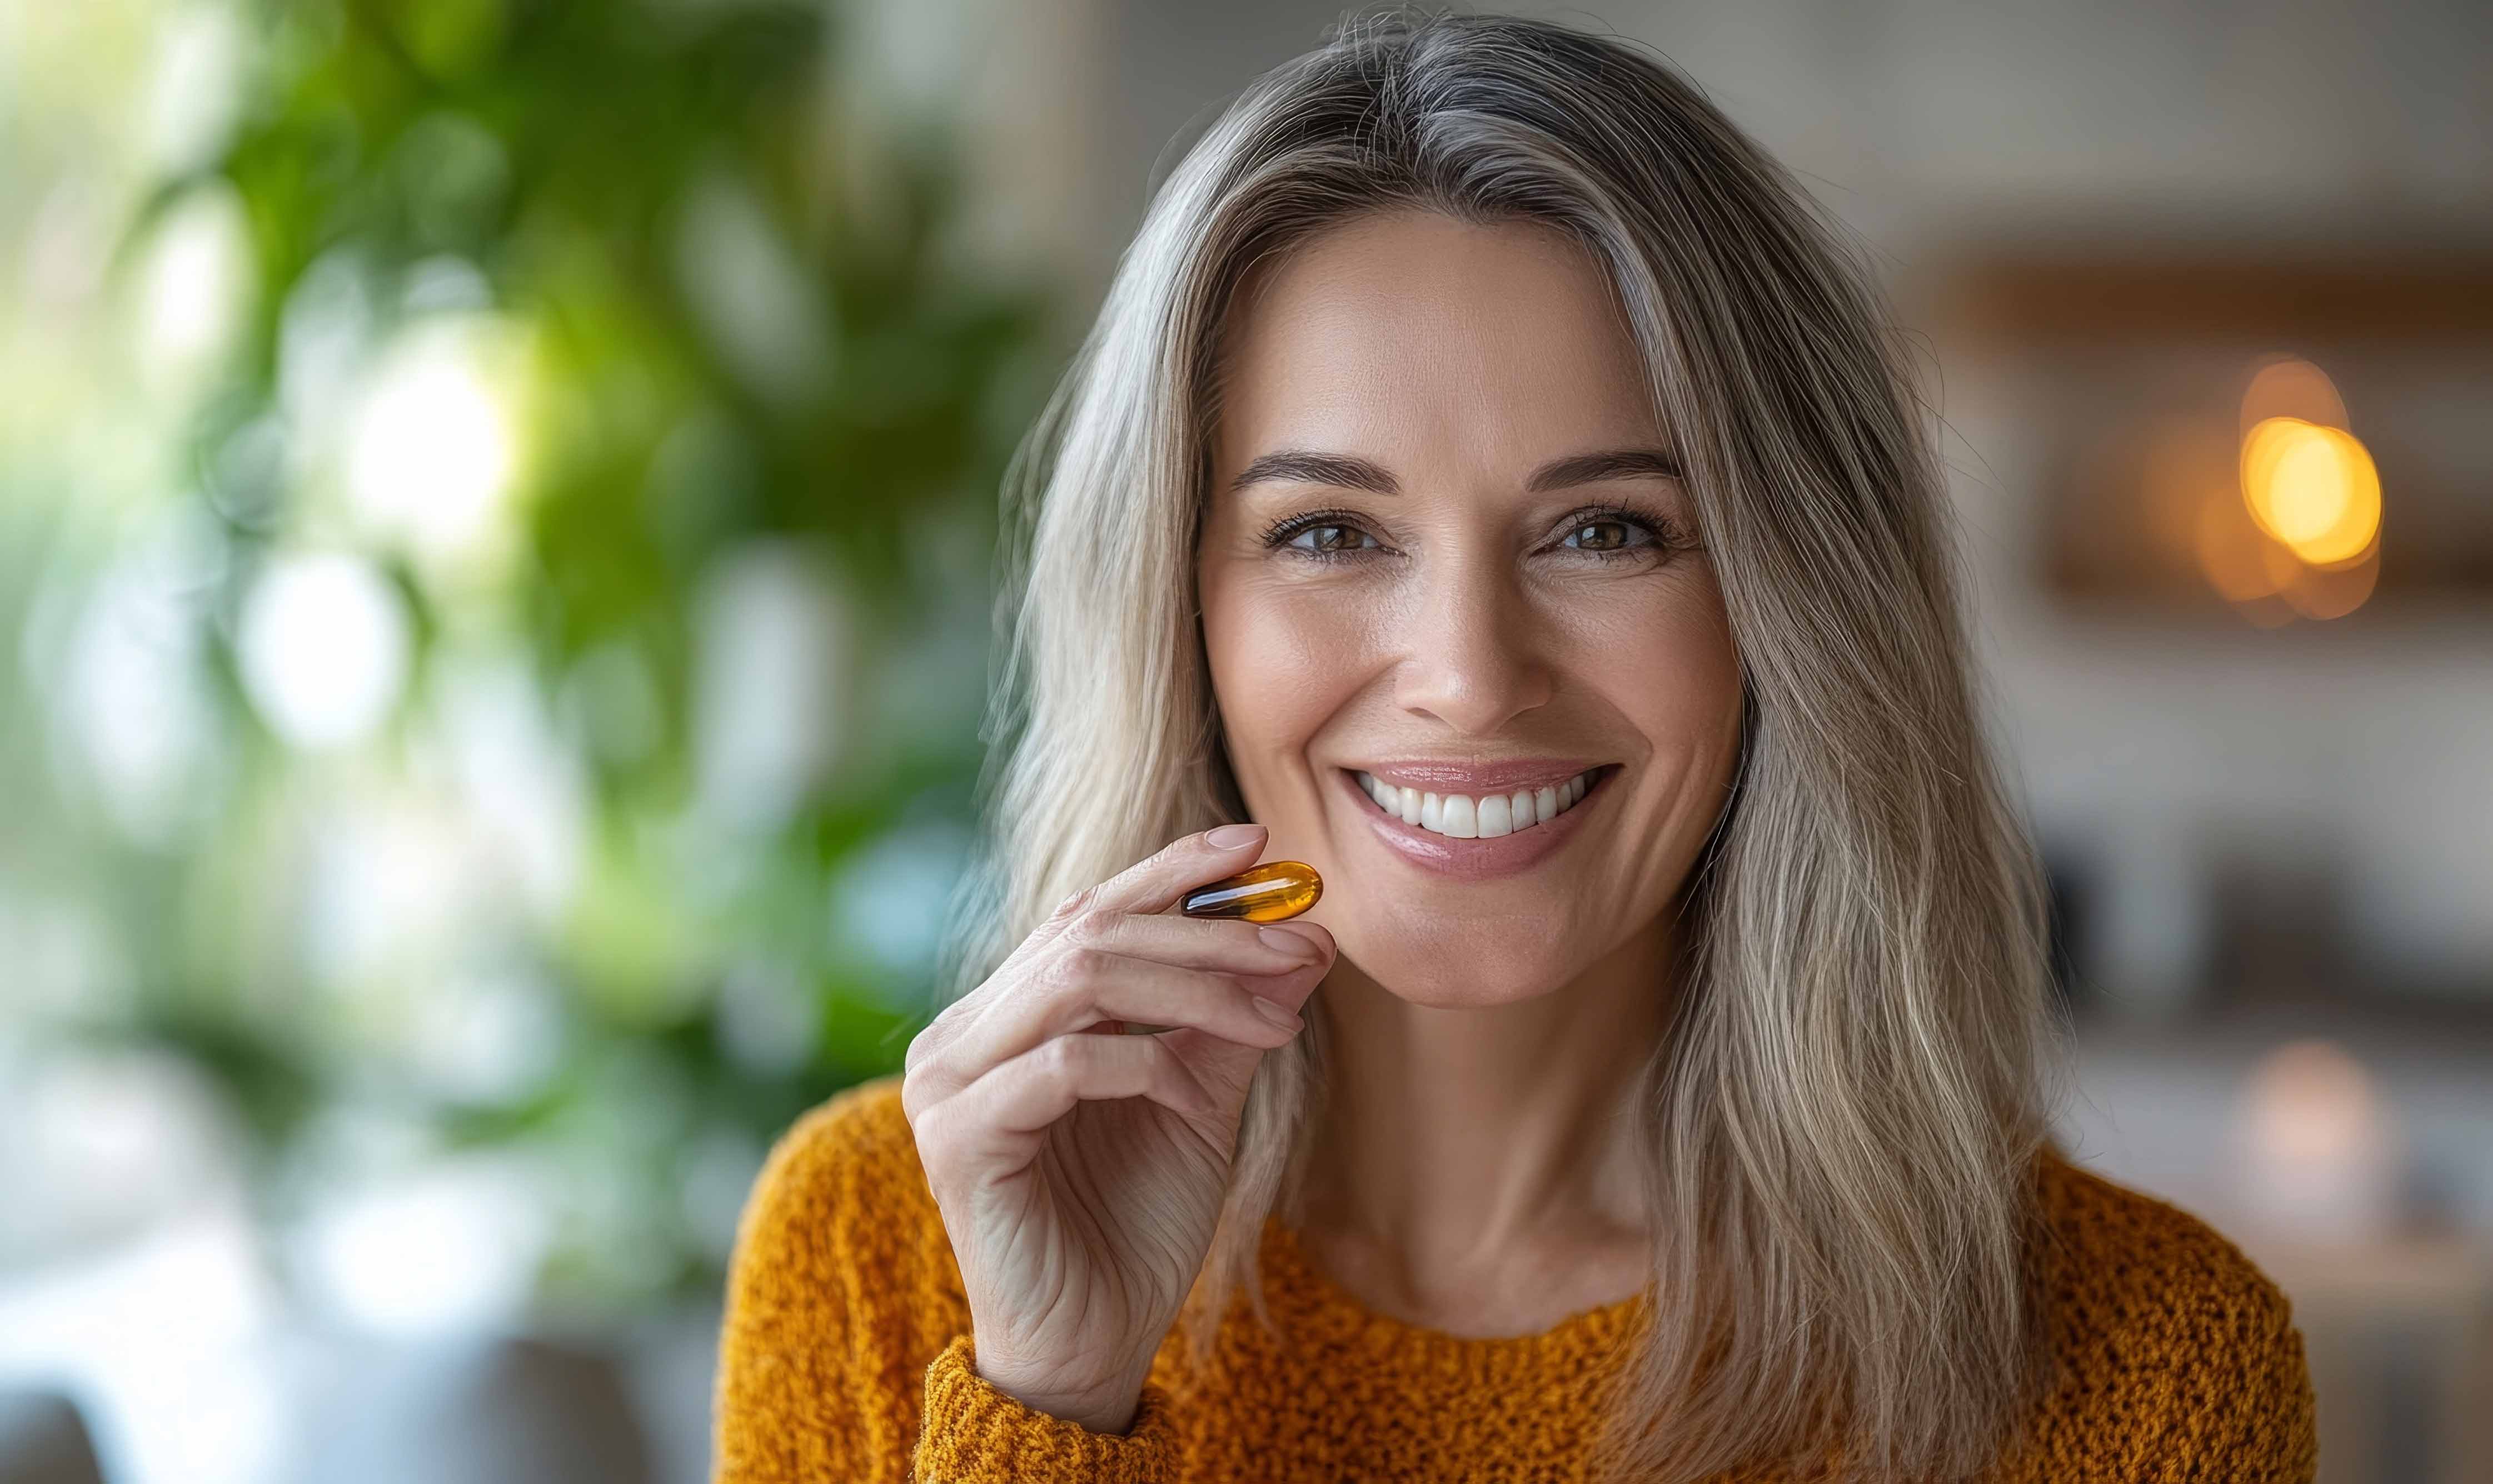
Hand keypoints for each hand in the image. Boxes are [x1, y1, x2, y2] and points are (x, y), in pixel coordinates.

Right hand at [900, 823, 1334, 1432]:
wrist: (1091, 1345)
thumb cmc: (1134, 1224)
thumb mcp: (1198, 1102)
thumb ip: (1232, 1020)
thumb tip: (1307, 935)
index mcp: (1010, 1013)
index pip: (1090, 912)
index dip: (1173, 869)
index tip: (1262, 846)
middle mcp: (964, 1032)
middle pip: (1094, 936)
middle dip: (1211, 934)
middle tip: (1304, 945)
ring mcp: (948, 1081)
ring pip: (1081, 982)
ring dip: (1195, 987)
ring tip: (1279, 1015)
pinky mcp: (957, 1138)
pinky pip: (1063, 1066)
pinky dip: (1140, 1060)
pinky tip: (1188, 1086)